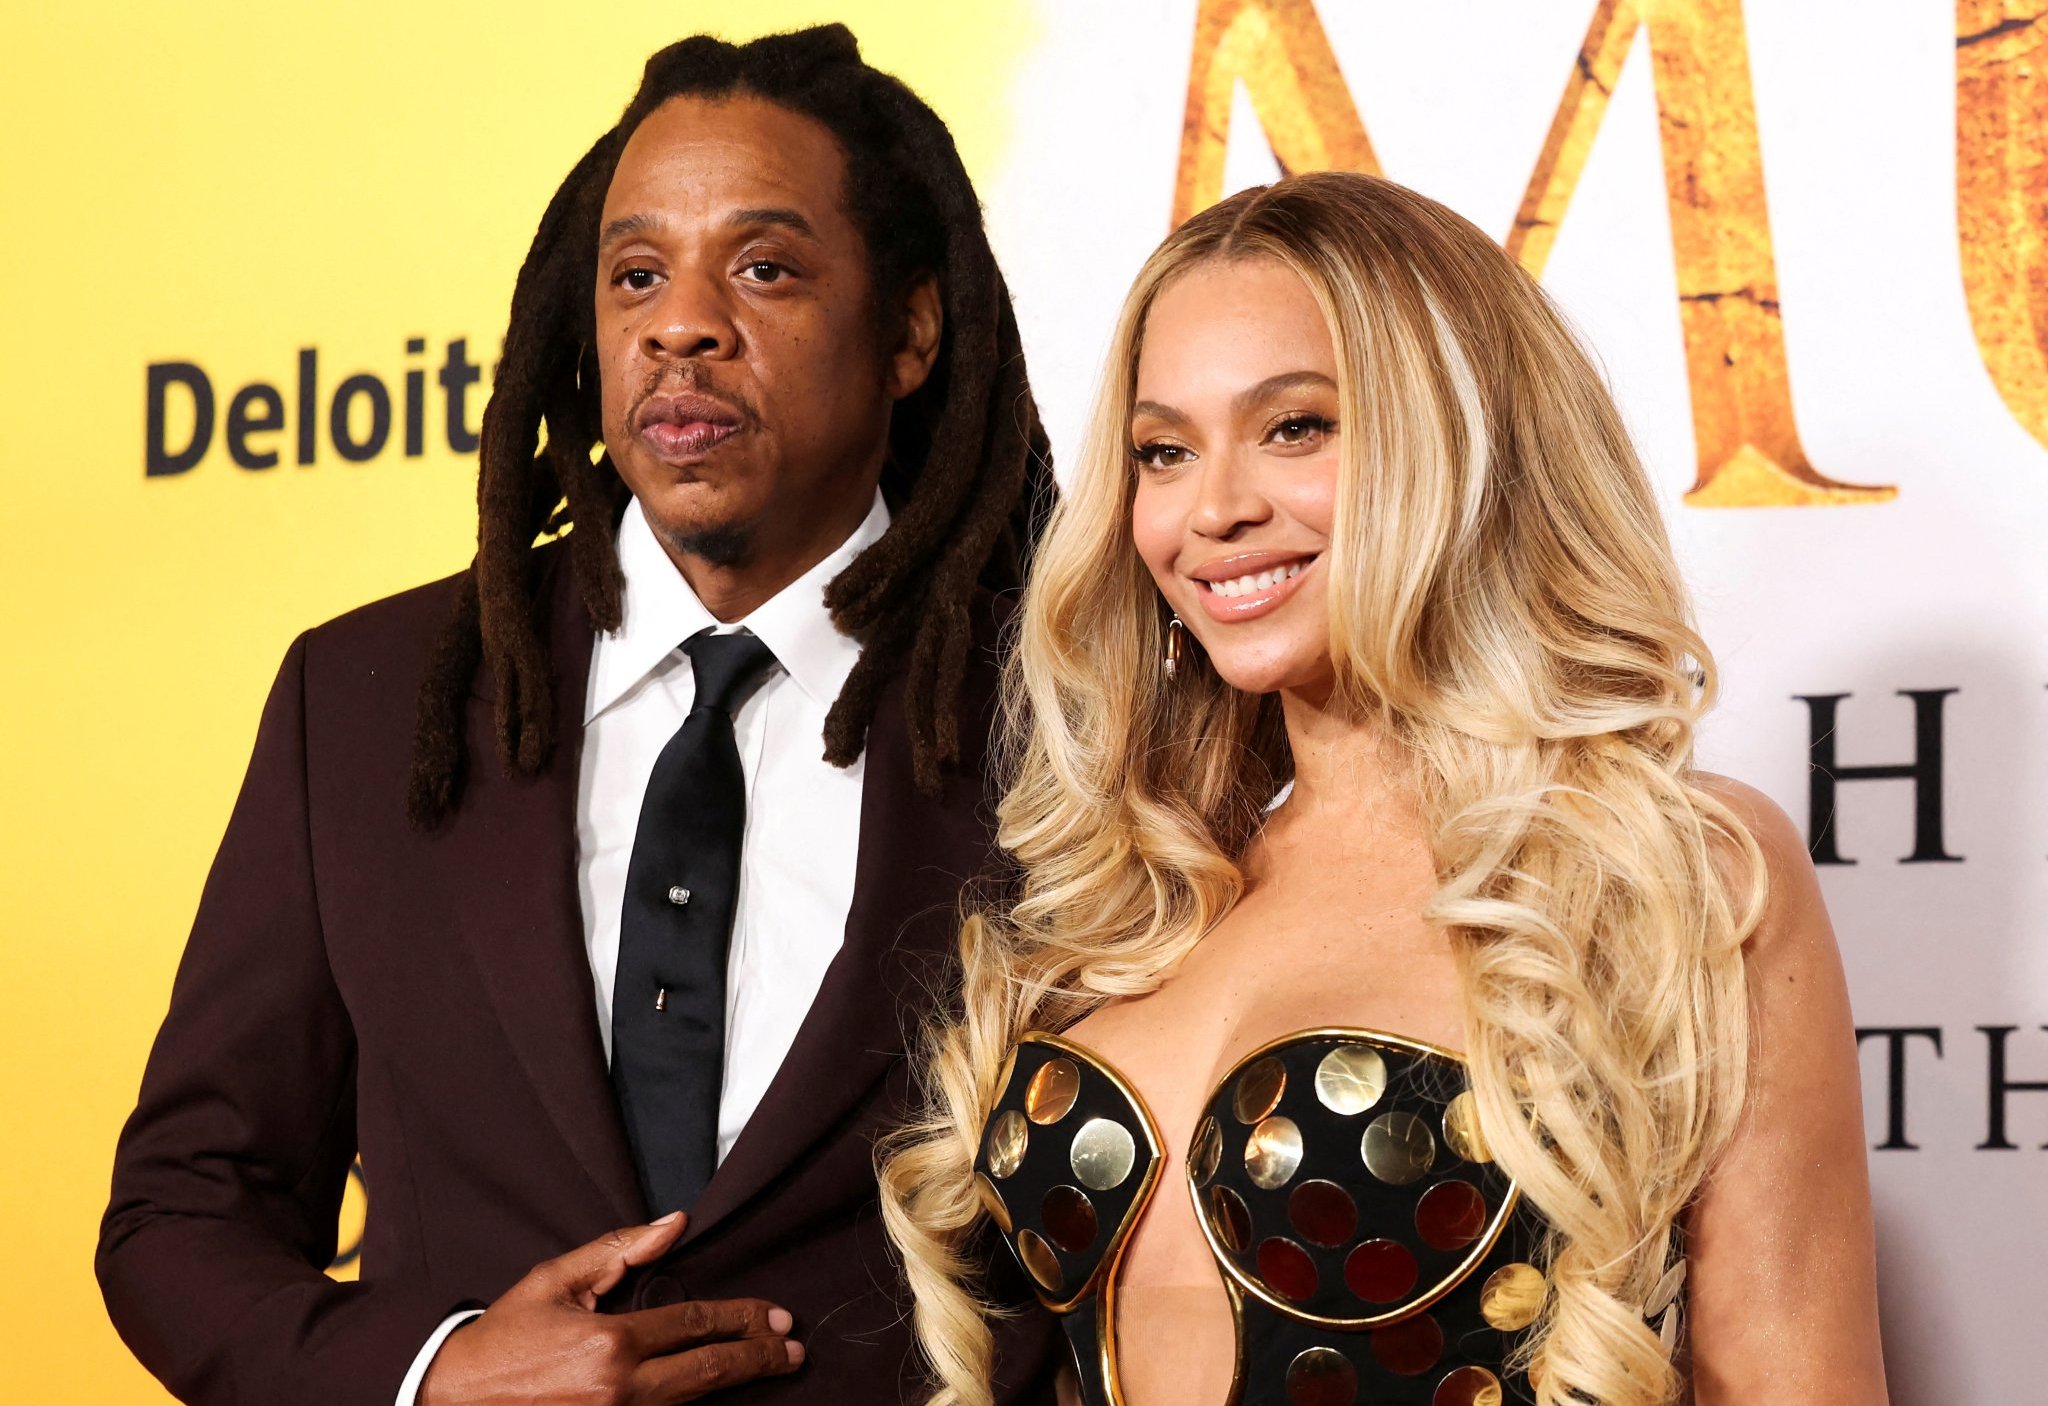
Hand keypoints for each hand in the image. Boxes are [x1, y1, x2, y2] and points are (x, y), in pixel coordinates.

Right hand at [419, 1213, 802, 1404]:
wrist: (455, 1398)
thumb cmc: (505, 1337)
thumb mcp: (556, 1280)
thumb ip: (620, 1251)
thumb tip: (675, 1224)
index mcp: (608, 1343)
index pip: (694, 1324)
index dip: (742, 1319)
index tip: (776, 1317)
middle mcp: (618, 1389)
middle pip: (707, 1373)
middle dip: (757, 1358)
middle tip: (792, 1348)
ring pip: (690, 1402)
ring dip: (736, 1383)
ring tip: (774, 1366)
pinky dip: (692, 1404)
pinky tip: (720, 1392)